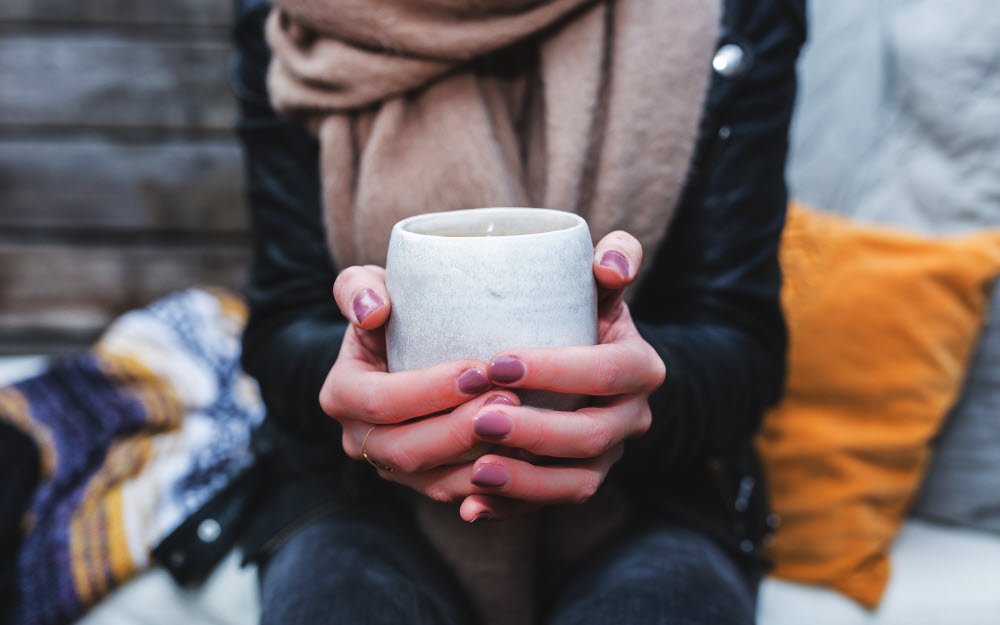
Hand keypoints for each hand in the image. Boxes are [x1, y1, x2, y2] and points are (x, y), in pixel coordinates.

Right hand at [320, 265, 520, 498]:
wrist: (409, 346)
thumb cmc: (396, 309)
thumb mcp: (371, 286)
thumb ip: (359, 288)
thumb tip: (372, 312)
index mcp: (341, 394)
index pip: (381, 401)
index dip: (429, 390)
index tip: (478, 369)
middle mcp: (359, 439)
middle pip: (407, 449)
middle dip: (460, 428)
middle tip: (510, 399)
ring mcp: (392, 468)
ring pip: (435, 480)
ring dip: (480, 459)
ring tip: (523, 427)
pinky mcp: (425, 483)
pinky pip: (457, 494)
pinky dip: (491, 482)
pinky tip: (525, 457)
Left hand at [453, 231, 665, 521]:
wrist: (573, 357)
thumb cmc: (573, 308)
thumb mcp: (594, 280)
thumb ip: (612, 257)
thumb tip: (609, 263)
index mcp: (640, 365)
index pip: (607, 371)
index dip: (556, 370)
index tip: (496, 362)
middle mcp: (631, 417)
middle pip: (592, 436)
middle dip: (536, 431)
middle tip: (479, 419)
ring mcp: (607, 457)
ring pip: (577, 483)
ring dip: (526, 483)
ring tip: (475, 471)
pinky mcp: (578, 483)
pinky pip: (549, 506)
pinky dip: (511, 509)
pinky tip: (472, 507)